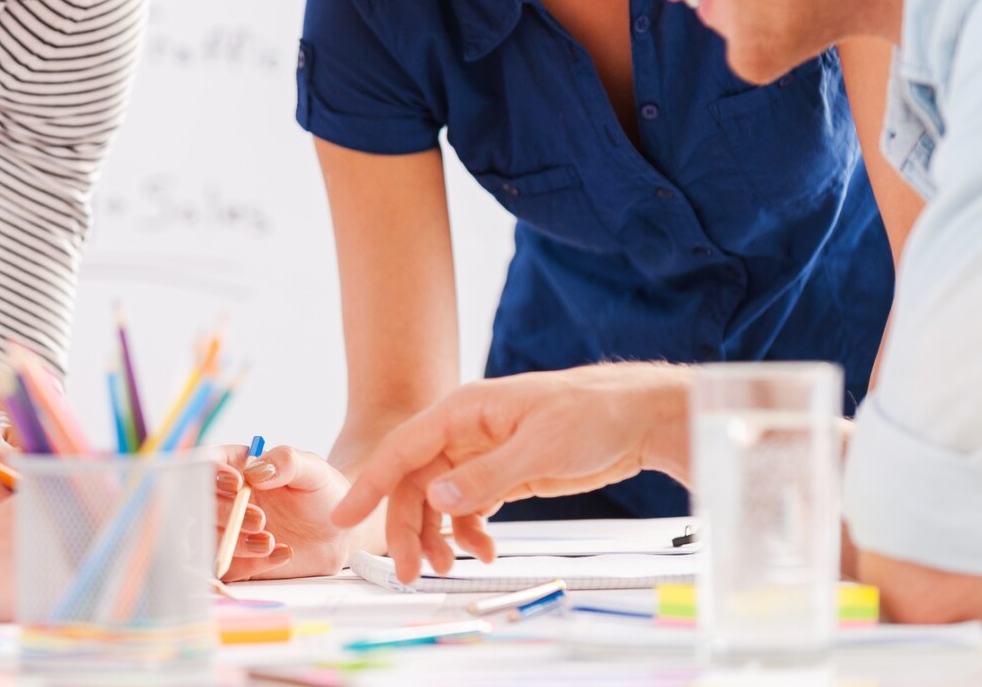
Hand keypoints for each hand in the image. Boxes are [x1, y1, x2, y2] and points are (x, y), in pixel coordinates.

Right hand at [215, 445, 362, 581]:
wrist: (338, 531)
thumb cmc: (322, 492)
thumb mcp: (312, 470)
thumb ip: (285, 462)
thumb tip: (254, 472)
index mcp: (236, 467)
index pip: (205, 465)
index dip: (211, 473)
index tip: (238, 484)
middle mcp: (225, 498)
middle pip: (199, 504)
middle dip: (225, 513)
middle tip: (260, 520)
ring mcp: (228, 530)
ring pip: (207, 539)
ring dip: (233, 543)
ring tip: (270, 541)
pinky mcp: (236, 560)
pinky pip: (227, 568)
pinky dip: (249, 565)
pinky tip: (282, 554)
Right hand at [332, 363, 691, 583]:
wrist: (635, 418)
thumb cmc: (591, 413)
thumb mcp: (541, 445)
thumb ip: (487, 475)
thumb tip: (439, 500)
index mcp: (462, 411)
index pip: (403, 449)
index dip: (371, 483)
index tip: (346, 517)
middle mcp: (464, 432)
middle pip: (416, 483)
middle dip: (408, 528)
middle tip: (412, 571)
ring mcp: (481, 453)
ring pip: (439, 500)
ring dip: (439, 535)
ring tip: (450, 567)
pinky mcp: (501, 473)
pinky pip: (468, 507)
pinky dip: (469, 533)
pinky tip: (484, 551)